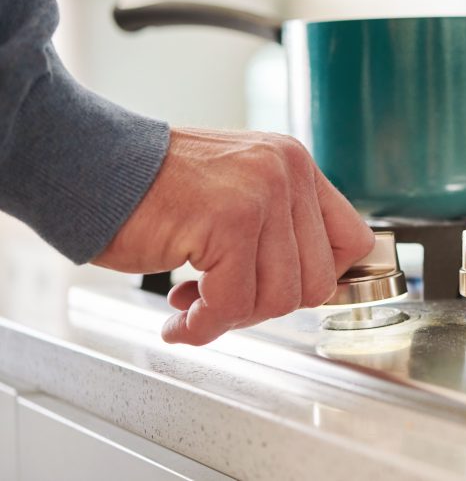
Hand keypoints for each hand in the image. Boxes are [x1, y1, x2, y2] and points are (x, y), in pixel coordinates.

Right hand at [92, 128, 374, 344]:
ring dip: (230, 318)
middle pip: (316, 282)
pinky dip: (203, 325)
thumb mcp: (236, 192)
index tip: (283, 295)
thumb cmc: (153, 188)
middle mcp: (286, 173)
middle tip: (221, 302)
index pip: (351, 241)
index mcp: (294, 164)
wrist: (90, 166)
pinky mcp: (228, 220)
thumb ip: (276, 229)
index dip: (319, 281)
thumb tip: (306, 288)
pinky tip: (179, 318)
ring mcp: (261, 194)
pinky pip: (232, 303)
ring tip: (194, 306)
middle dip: (264, 307)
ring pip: (277, 299)